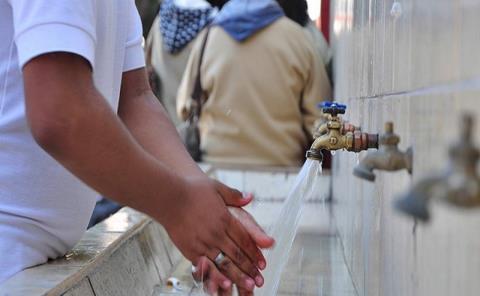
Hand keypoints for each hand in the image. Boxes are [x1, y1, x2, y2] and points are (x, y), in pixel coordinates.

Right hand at [161, 177, 268, 291]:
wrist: (168, 196)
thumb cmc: (191, 189)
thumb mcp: (217, 188)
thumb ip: (234, 195)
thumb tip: (249, 197)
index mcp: (225, 218)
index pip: (244, 239)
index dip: (255, 252)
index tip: (262, 262)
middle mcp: (217, 232)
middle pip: (237, 254)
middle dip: (250, 268)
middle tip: (259, 280)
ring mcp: (203, 242)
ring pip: (225, 263)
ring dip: (238, 276)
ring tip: (248, 286)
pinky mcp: (190, 249)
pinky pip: (207, 266)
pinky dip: (218, 276)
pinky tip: (225, 283)